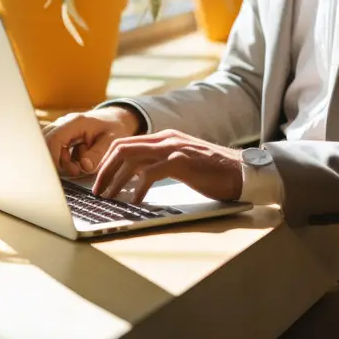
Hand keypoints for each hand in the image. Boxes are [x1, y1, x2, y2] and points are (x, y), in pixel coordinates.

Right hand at [43, 106, 141, 177]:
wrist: (114, 120)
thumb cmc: (114, 128)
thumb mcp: (112, 141)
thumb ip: (98, 153)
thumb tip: (84, 166)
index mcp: (75, 122)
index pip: (54, 139)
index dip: (54, 157)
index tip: (65, 172)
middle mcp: (63, 123)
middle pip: (46, 144)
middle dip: (57, 162)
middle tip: (76, 170)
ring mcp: (60, 129)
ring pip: (49, 149)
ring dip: (61, 162)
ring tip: (78, 166)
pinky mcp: (60, 136)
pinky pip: (54, 151)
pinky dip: (63, 160)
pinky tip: (76, 162)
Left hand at [92, 128, 242, 203]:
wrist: (241, 172)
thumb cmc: (213, 171)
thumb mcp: (181, 162)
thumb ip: (160, 163)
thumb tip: (134, 178)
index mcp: (164, 138)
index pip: (125, 144)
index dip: (107, 162)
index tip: (100, 181)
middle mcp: (166, 139)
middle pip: (122, 149)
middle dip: (105, 170)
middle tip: (98, 191)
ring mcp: (174, 148)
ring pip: (132, 159)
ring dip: (116, 180)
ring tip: (110, 198)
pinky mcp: (182, 162)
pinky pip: (151, 173)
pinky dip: (139, 187)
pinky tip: (135, 200)